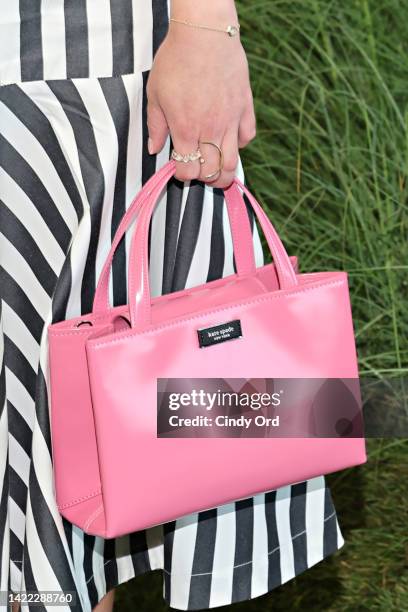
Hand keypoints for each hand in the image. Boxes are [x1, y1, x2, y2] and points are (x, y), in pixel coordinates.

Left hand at [146, 4, 255, 187]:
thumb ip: (155, 126)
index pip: (188, 171)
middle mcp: (210, 130)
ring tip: (217, 168)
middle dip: (204, 179)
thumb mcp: (156, 94)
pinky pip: (247, 137)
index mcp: (185, 130)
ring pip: (233, 162)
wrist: (204, 33)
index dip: (182, 175)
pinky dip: (239, 143)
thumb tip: (154, 149)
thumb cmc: (177, 60)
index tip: (179, 167)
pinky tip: (230, 138)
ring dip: (225, 172)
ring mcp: (231, 121)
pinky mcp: (245, 108)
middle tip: (199, 171)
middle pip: (212, 173)